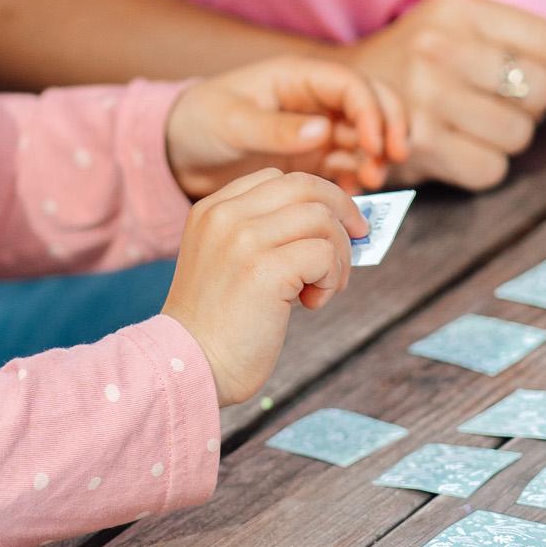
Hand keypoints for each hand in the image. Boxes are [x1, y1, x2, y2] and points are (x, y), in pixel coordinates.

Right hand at [163, 168, 363, 404]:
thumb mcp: (231, 261)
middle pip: (306, 187)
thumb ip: (269, 235)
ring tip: (325, 287)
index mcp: (212, 209)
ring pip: (321, 218)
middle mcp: (225, 216)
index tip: (335, 222)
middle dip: (343, 211)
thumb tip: (337, 225)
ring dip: (339, 254)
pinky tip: (311, 303)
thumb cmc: (219, 324)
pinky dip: (332, 278)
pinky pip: (324, 253)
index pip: (279, 179)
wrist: (188, 367)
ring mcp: (243, 239)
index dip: (317, 197)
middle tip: (357, 240)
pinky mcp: (265, 269)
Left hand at [165, 57, 407, 199]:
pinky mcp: (315, 158)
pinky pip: (349, 164)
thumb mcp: (233, 123)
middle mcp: (316, 100)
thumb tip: (323, 131)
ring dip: (377, 157)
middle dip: (390, 128)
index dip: (371, 111)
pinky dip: (359, 177)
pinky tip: (354, 194)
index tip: (375, 144)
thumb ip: (276, 128)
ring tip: (371, 185)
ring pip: (366, 137)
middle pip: (372, 104)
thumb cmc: (201, 121)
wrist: (179, 150)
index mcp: (298, 78)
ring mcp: (319, 129)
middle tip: (393, 160)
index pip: (351, 85)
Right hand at [339, 0, 545, 190]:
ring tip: (471, 123)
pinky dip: (484, 166)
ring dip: (508, 138)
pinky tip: (456, 148)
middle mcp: (438, 46)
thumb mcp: (476, 35)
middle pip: (540, 90)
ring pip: (519, 134)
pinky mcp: (415, 145)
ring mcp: (422, 96)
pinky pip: (491, 169)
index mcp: (458, 8)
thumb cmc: (424, 62)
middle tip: (497, 101)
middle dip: (533, 105)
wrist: (338, 94)